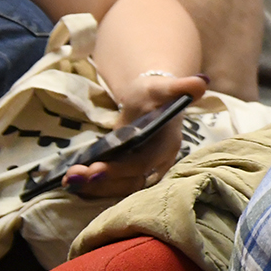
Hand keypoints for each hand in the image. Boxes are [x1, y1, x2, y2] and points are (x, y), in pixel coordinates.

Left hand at [62, 72, 206, 198]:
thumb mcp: (165, 86)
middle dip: (102, 182)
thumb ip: (180, 87)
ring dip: (95, 187)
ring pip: (121, 188)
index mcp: (167, 145)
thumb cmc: (157, 93)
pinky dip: (94, 187)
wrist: (154, 101)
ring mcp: (143, 170)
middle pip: (131, 182)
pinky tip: (73, 181)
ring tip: (69, 179)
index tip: (94, 169)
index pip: (143, 164)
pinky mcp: (130, 172)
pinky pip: (114, 186)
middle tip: (73, 176)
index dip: (120, 170)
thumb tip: (201, 82)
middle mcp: (157, 163)